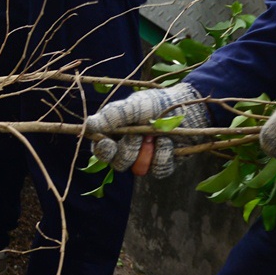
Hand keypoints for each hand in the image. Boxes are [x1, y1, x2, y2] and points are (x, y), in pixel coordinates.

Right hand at [85, 82, 207, 179]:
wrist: (188, 108)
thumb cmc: (157, 103)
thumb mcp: (133, 106)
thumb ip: (112, 117)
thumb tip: (87, 125)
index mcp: (116, 134)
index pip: (101, 150)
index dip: (103, 150)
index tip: (109, 142)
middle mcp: (127, 148)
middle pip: (118, 164)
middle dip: (130, 149)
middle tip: (141, 134)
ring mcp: (145, 158)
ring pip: (138, 170)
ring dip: (149, 153)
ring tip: (157, 136)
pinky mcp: (162, 164)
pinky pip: (158, 171)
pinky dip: (165, 155)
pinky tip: (169, 143)